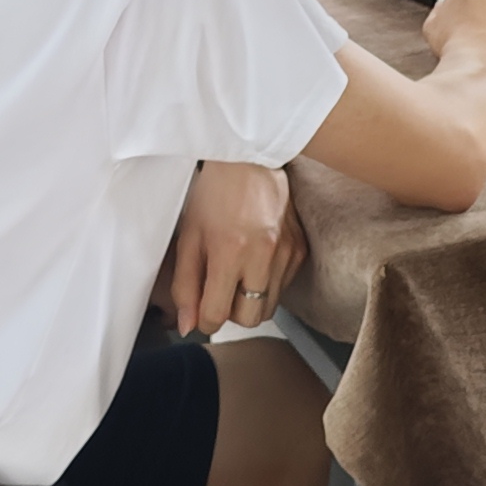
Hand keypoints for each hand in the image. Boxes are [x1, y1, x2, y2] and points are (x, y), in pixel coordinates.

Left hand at [167, 158, 303, 335]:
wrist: (251, 161)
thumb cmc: (215, 194)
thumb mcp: (188, 238)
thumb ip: (185, 286)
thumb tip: (188, 325)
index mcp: (230, 251)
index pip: (218, 315)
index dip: (204, 320)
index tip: (200, 312)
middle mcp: (263, 255)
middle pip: (248, 319)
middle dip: (231, 313)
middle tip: (219, 290)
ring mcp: (286, 254)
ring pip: (269, 307)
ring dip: (249, 301)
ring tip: (237, 273)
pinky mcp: (300, 251)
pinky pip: (283, 287)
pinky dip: (266, 283)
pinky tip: (255, 260)